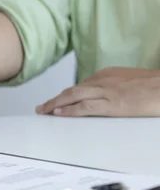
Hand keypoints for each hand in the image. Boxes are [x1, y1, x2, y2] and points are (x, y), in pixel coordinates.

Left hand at [36, 67, 159, 116]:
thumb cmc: (154, 85)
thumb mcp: (130, 81)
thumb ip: (114, 86)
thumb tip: (105, 96)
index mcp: (107, 75)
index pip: (80, 86)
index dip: (65, 95)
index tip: (56, 101)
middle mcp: (103, 81)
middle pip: (72, 90)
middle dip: (55, 99)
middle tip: (42, 108)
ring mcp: (107, 92)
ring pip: (73, 96)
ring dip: (56, 104)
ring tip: (43, 112)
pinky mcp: (114, 104)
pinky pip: (86, 107)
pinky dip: (70, 110)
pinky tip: (59, 114)